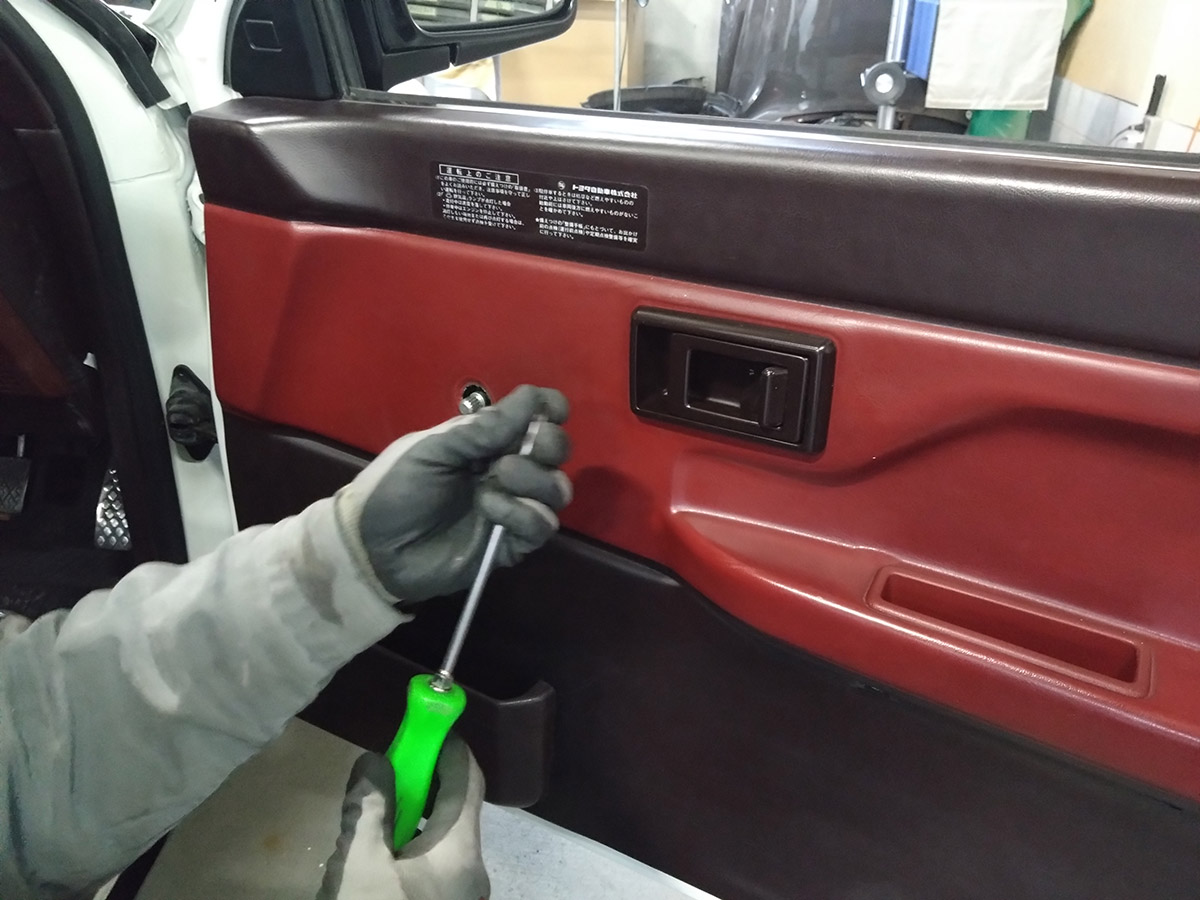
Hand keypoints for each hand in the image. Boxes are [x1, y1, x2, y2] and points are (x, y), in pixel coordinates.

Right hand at [317, 736, 489, 899]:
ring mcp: (459, 890)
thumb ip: (367, 808)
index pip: (467, 780)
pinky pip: (433, 861)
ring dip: (413, 813)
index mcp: (460, 851)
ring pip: (442, 836)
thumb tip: (374, 761)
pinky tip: (379, 848)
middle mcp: (471, 868)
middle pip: (454, 807)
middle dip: (423, 780)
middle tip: (388, 766)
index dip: (448, 746)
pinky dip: (412, 842)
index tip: (422, 725)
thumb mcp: (359, 863)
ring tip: (376, 806)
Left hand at [335, 385, 570, 604]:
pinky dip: (524, 513)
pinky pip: (542, 525)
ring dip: (534, 479)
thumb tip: (531, 400)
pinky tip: (491, 510)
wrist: (373, 547)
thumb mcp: (431, 450)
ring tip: (497, 479)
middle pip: (557, 450)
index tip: (551, 410)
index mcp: (487, 440)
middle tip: (525, 447)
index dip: (549, 408)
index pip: (535, 417)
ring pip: (557, 489)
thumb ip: (480, 429)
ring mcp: (512, 507)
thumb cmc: (395, 489)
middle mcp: (506, 469)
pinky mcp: (512, 544)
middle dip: (549, 443)